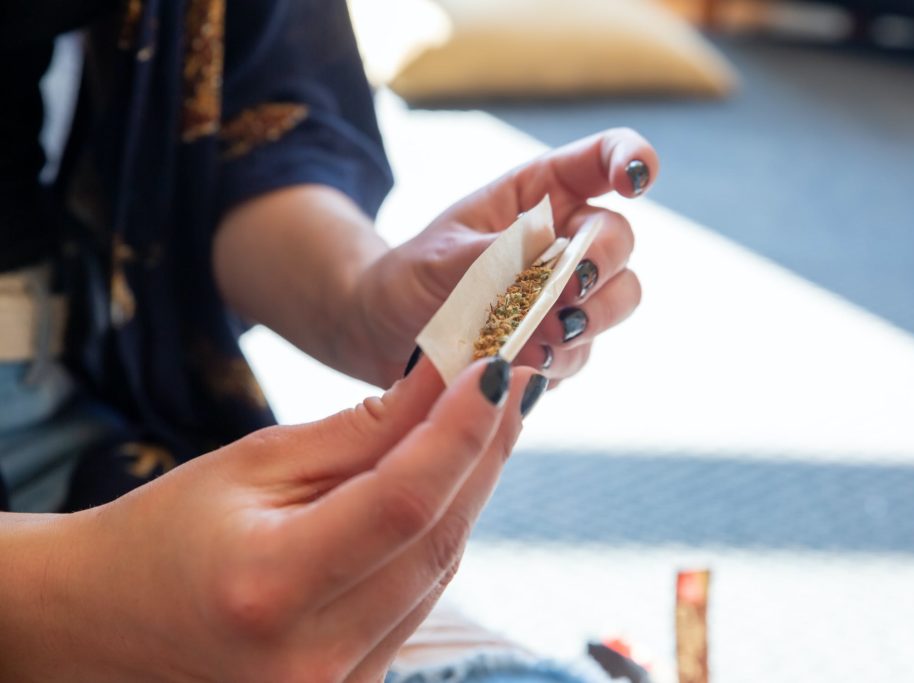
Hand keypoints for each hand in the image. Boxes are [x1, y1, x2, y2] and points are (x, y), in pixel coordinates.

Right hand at [0, 358, 534, 682]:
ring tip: (485, 420)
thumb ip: (360, 429)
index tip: (498, 368)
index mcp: (272, 587)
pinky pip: (421, 598)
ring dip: (471, 489)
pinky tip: (448, 482)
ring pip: (441, 569)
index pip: (405, 501)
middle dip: (486, 450)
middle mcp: (313, 656)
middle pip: (439, 539)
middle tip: (512, 381)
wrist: (110, 620)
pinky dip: (440, 534)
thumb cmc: (168, 531)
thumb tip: (446, 379)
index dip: (464, 430)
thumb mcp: (255, 461)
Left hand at [349, 128, 658, 385]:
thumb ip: (497, 256)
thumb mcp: (442, 257)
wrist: (391, 336)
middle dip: (600, 263)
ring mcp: (570, 294)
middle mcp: (565, 238)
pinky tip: (521, 359)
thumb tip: (550, 261)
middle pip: (620, 238)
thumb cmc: (414, 277)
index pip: (602, 159)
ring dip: (588, 317)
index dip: (631, 160)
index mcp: (539, 194)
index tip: (636, 181)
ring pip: (620, 298)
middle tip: (566, 288)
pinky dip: (558, 359)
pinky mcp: (565, 343)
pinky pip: (586, 352)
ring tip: (540, 333)